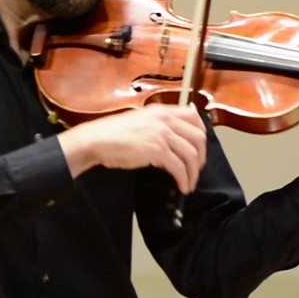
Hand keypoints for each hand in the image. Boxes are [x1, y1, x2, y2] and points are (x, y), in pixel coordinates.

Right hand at [57, 103, 207, 193]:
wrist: (98, 140)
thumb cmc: (113, 134)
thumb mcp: (140, 121)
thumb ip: (158, 126)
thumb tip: (172, 141)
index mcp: (162, 111)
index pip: (194, 117)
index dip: (201, 134)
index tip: (200, 148)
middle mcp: (165, 120)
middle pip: (198, 138)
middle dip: (201, 157)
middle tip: (196, 169)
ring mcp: (162, 134)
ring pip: (191, 154)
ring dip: (193, 172)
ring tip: (189, 183)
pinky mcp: (157, 150)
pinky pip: (179, 167)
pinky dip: (183, 179)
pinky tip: (181, 186)